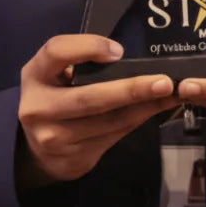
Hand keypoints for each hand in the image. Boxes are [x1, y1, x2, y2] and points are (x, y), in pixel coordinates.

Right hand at [18, 34, 177, 185]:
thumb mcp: (56, 72)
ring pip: (108, 122)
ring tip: (170, 94)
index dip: (88, 47)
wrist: (37, 149)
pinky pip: (113, 137)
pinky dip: (137, 121)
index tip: (118, 50)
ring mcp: (54, 138)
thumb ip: (79, 60)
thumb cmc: (55, 95)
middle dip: (131, 89)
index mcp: (35, 75)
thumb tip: (124, 55)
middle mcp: (39, 107)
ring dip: (144, 108)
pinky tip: (154, 109)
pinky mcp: (73, 159)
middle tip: (164, 82)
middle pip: (89, 97)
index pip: (56, 52)